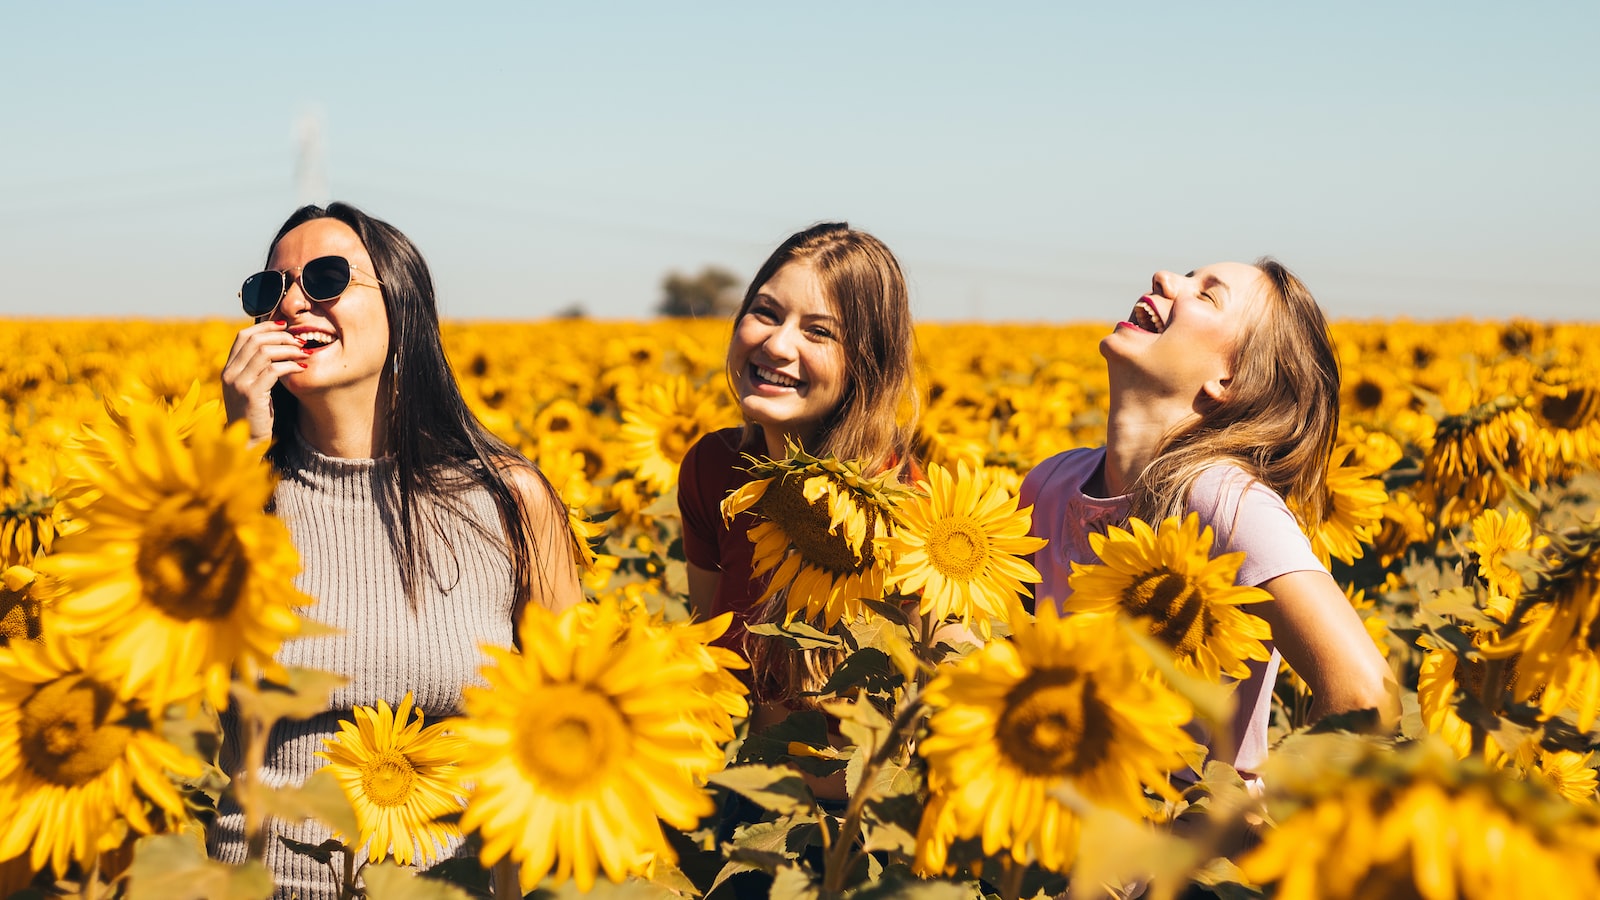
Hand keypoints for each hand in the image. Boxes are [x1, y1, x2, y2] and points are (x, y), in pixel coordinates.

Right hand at [221, 319, 307, 444]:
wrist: (247, 442)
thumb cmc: (256, 414)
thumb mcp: (253, 387)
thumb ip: (257, 368)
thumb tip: (277, 345)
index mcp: (228, 369)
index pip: (243, 336)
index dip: (265, 326)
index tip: (285, 326)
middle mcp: (229, 373)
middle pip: (255, 340)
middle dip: (281, 336)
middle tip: (300, 340)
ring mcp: (238, 383)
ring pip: (265, 352)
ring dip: (289, 349)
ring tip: (304, 353)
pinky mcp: (251, 394)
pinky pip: (273, 370)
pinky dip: (290, 365)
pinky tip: (302, 368)